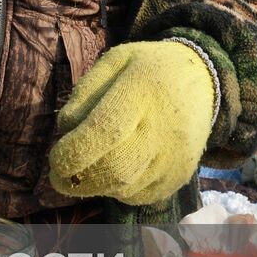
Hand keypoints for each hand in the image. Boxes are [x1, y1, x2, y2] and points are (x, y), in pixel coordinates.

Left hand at [48, 40, 215, 204]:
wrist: (201, 81)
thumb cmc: (147, 69)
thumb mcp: (115, 60)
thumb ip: (85, 91)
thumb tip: (66, 129)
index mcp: (142, 90)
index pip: (106, 130)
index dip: (75, 151)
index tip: (55, 159)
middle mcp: (162, 127)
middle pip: (116, 167)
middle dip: (79, 179)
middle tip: (58, 176)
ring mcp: (175, 156)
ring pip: (126, 187)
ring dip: (95, 186)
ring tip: (82, 173)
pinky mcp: (180, 176)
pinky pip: (140, 196)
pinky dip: (117, 191)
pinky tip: (110, 174)